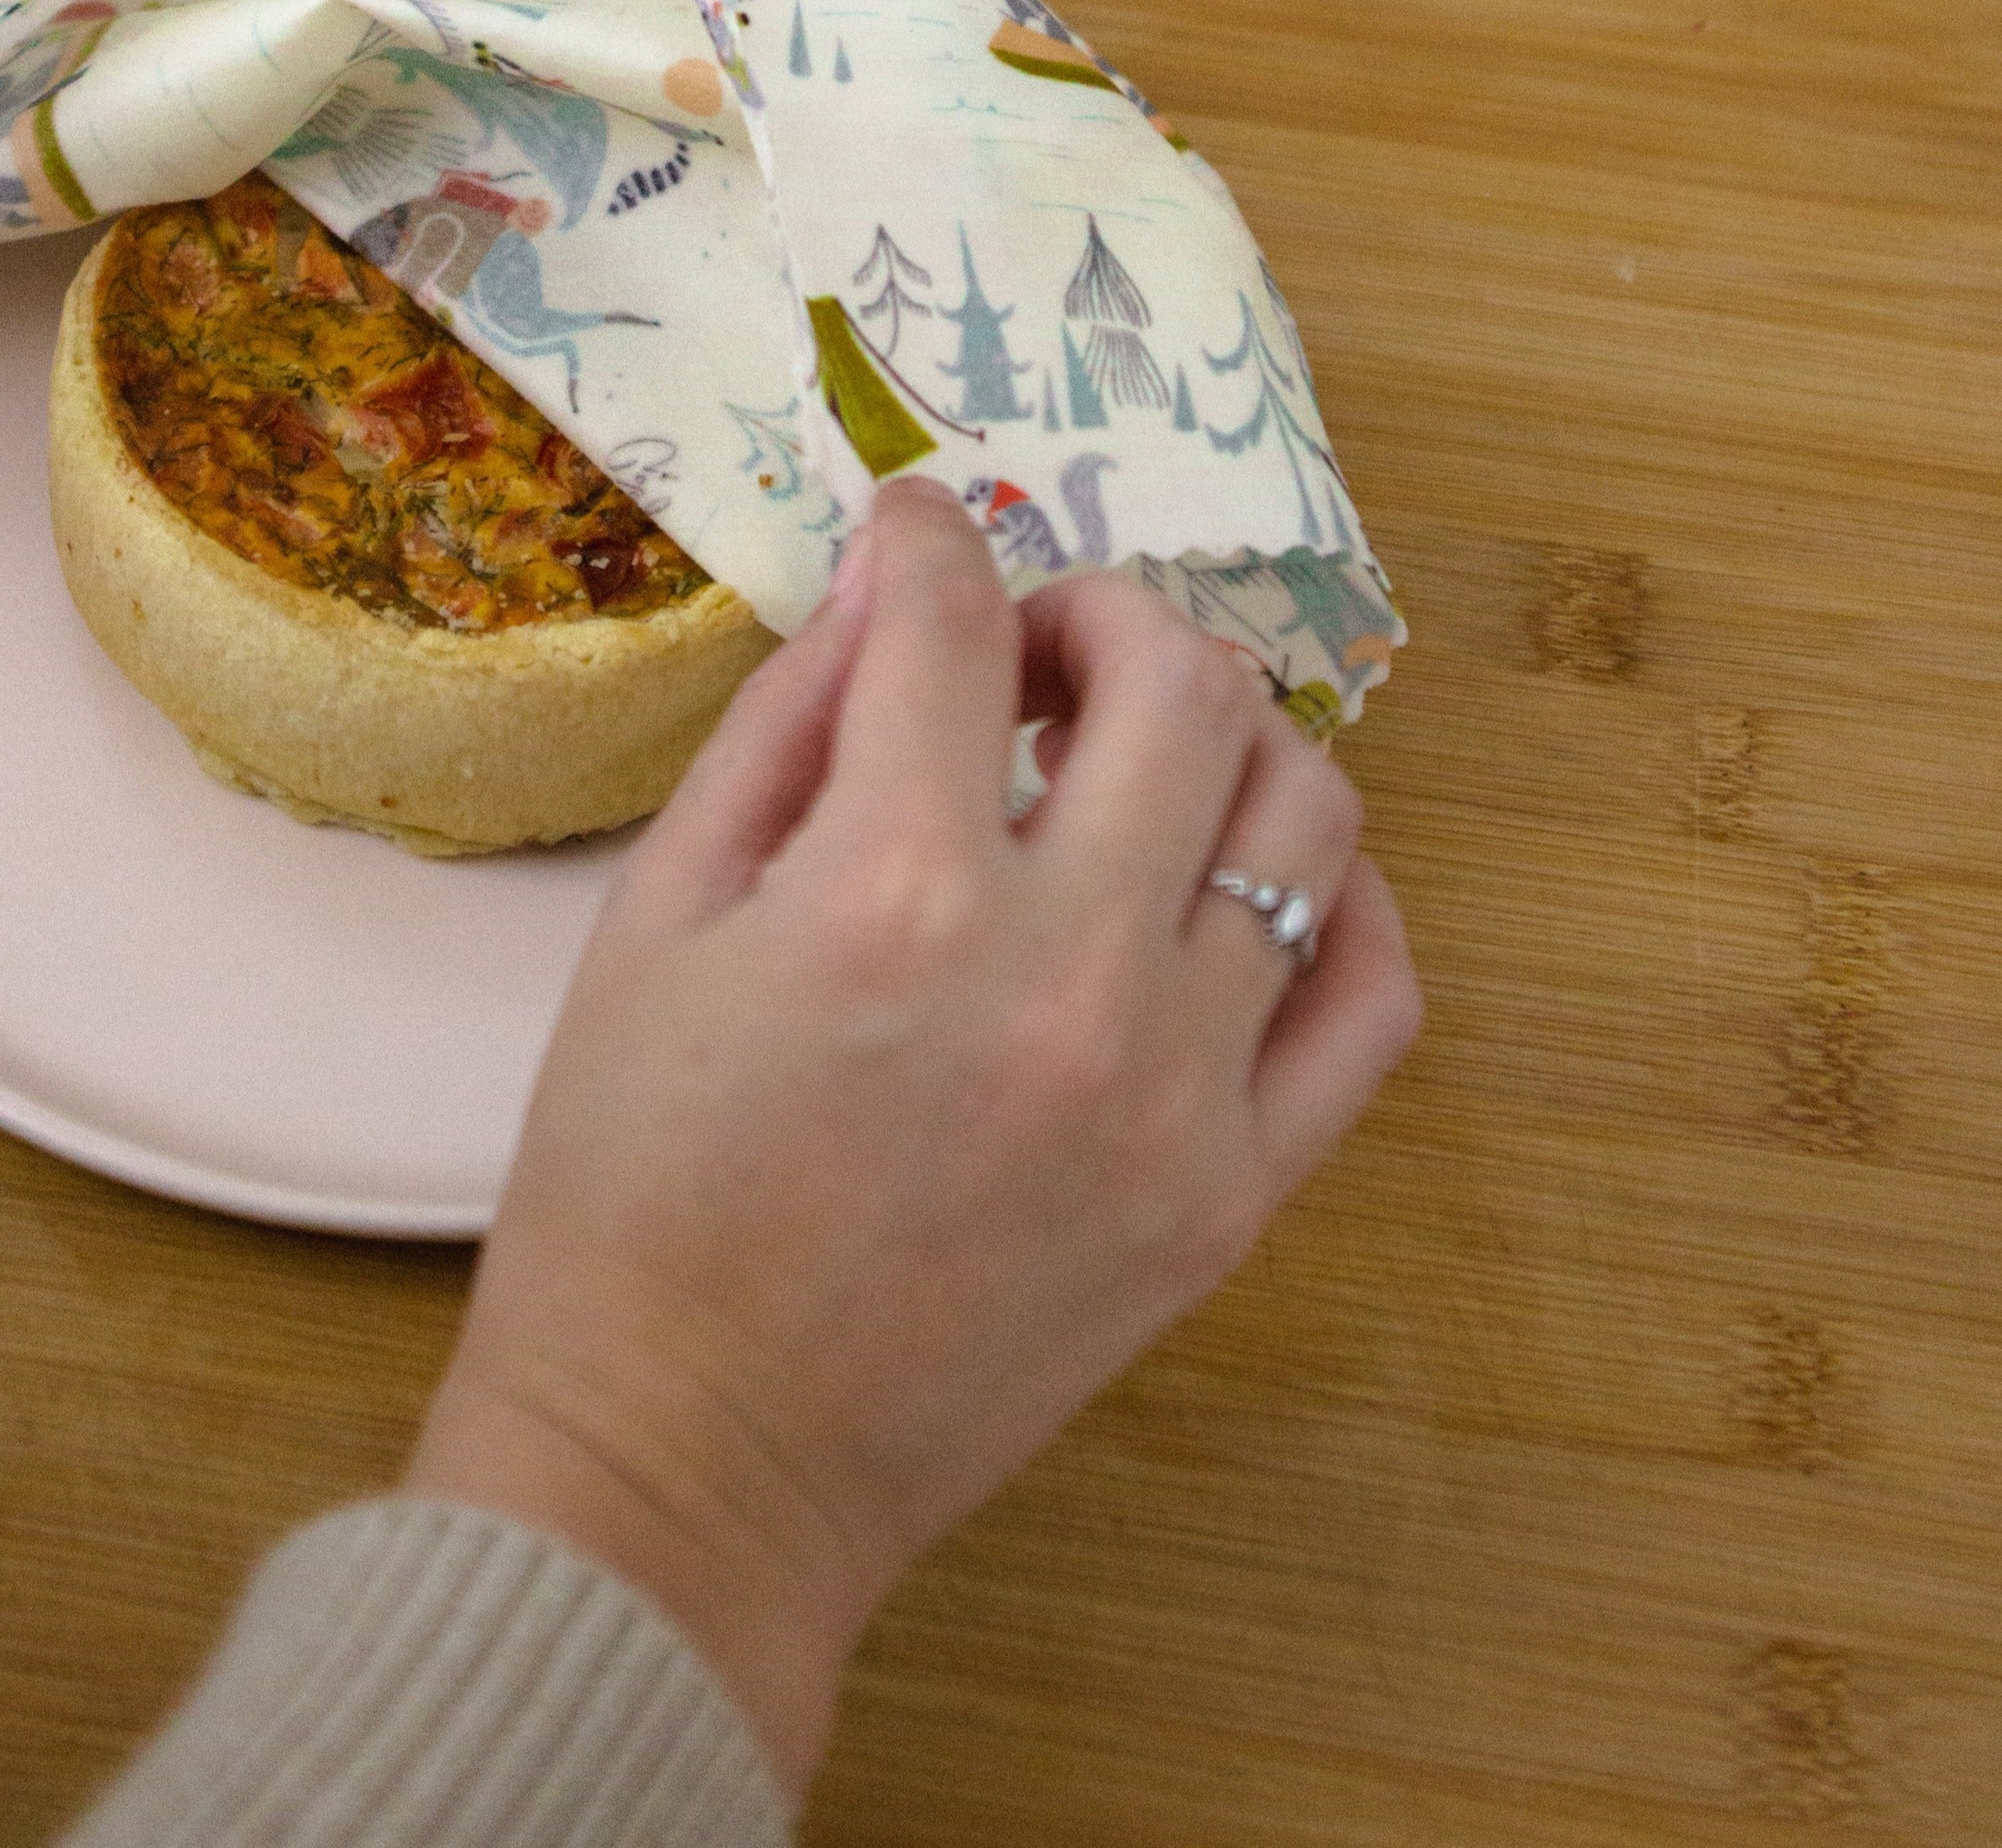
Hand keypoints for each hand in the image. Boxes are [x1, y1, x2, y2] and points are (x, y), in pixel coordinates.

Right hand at [405, 476, 1422, 1792]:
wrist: (691, 1466)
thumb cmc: (630, 1193)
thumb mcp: (654, 922)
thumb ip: (783, 726)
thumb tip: (891, 587)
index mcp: (891, 893)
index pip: (960, 622)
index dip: (931, 539)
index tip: (919, 536)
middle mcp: (1069, 973)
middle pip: (1178, 679)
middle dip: (1101, 613)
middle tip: (1031, 657)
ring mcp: (1178, 1092)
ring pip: (1307, 809)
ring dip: (1223, 735)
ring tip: (1133, 764)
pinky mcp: (1235, 1196)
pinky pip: (1371, 998)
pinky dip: (1338, 900)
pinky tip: (1242, 880)